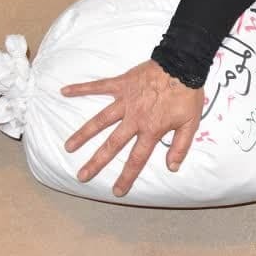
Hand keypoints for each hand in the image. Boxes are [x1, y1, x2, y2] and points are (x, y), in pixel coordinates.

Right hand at [61, 60, 203, 196]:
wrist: (183, 64)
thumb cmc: (187, 94)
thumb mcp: (191, 123)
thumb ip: (181, 146)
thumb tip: (172, 168)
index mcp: (151, 129)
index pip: (137, 158)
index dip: (127, 176)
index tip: (117, 191)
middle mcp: (134, 118)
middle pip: (112, 144)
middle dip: (96, 162)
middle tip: (81, 175)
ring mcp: (125, 101)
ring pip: (100, 120)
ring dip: (83, 134)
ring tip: (68, 147)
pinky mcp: (121, 84)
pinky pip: (98, 86)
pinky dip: (81, 88)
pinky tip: (64, 91)